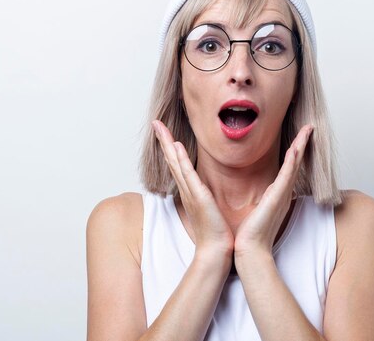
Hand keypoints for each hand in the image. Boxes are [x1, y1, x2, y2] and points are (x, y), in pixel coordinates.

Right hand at [152, 120, 233, 259]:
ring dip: (168, 144)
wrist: (217, 250)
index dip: (170, 148)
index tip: (165, 133)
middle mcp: (187, 190)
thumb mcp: (212, 209)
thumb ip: (209, 198)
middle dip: (164, 140)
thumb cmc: (216, 232)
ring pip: (176, 163)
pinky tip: (177, 147)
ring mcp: (191, 192)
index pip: (178, 165)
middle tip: (156, 123)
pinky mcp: (198, 197)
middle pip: (172, 160)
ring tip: (160, 127)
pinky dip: (181, 160)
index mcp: (191, 191)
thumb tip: (211, 191)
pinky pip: (188, 174)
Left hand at [233, 124, 313, 258]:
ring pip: (294, 165)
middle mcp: (284, 192)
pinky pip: (286, 176)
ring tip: (306, 131)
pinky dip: (292, 162)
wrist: (251, 249)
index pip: (290, 167)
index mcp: (278, 194)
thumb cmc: (252, 232)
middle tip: (309, 127)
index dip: (296, 150)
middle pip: (296, 163)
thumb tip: (260, 193)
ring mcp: (282, 195)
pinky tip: (295, 149)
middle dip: (303, 143)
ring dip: (300, 146)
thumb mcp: (257, 209)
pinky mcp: (277, 198)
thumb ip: (262, 199)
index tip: (300, 136)